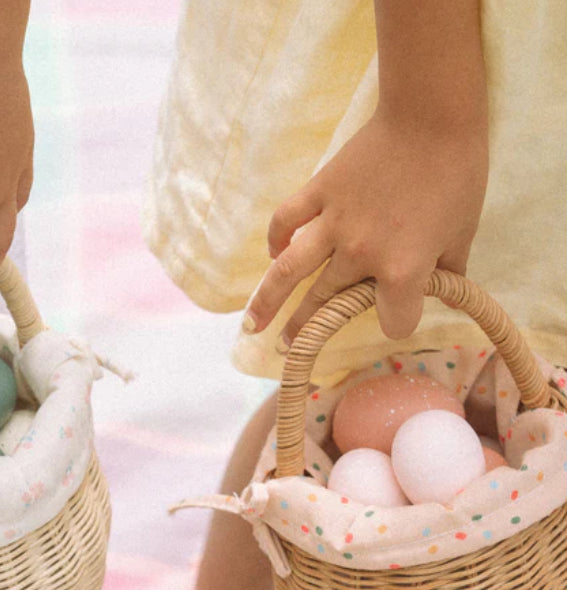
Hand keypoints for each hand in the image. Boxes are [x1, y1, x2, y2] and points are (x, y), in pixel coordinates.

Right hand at [244, 109, 487, 344]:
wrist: (432, 115)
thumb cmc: (457, 172)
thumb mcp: (464, 230)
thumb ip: (451, 269)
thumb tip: (447, 293)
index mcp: (401, 270)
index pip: (393, 320)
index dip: (399, 320)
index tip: (400, 311)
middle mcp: (359, 254)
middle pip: (327, 305)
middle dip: (308, 331)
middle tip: (289, 346)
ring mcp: (333, 224)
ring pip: (289, 274)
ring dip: (267, 303)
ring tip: (252, 325)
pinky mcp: (319, 193)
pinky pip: (286, 221)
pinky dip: (276, 239)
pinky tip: (273, 255)